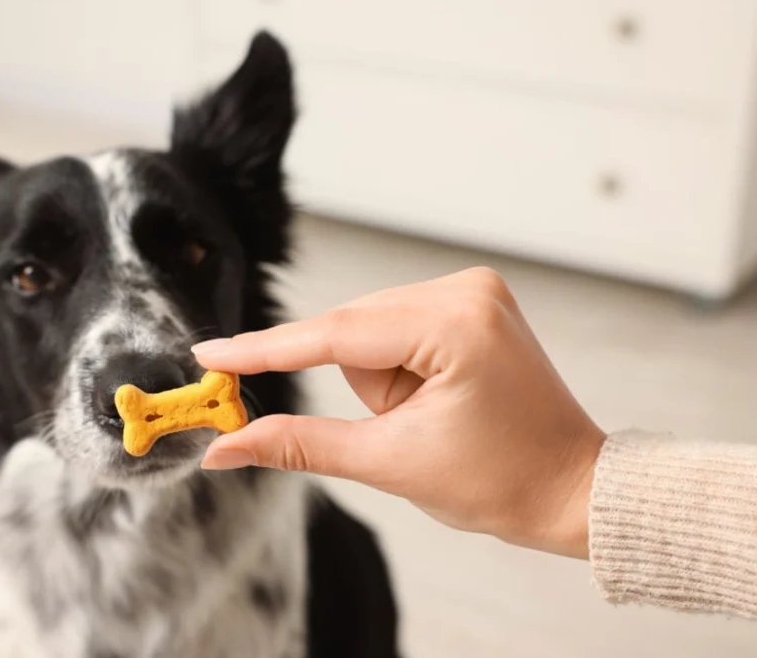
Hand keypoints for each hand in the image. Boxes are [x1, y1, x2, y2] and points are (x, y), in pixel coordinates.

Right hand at [192, 267, 604, 558]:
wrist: (570, 488)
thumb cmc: (499, 482)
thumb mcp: (389, 464)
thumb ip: (299, 445)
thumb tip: (225, 446)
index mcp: (454, 324)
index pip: (334, 334)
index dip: (264, 351)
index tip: (208, 354)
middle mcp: (465, 289)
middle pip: (351, 331)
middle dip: (362, 388)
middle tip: (399, 429)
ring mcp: (472, 289)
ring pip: (368, 331)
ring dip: (379, 380)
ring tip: (430, 417)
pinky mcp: (471, 301)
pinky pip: (393, 328)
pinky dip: (394, 368)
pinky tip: (435, 397)